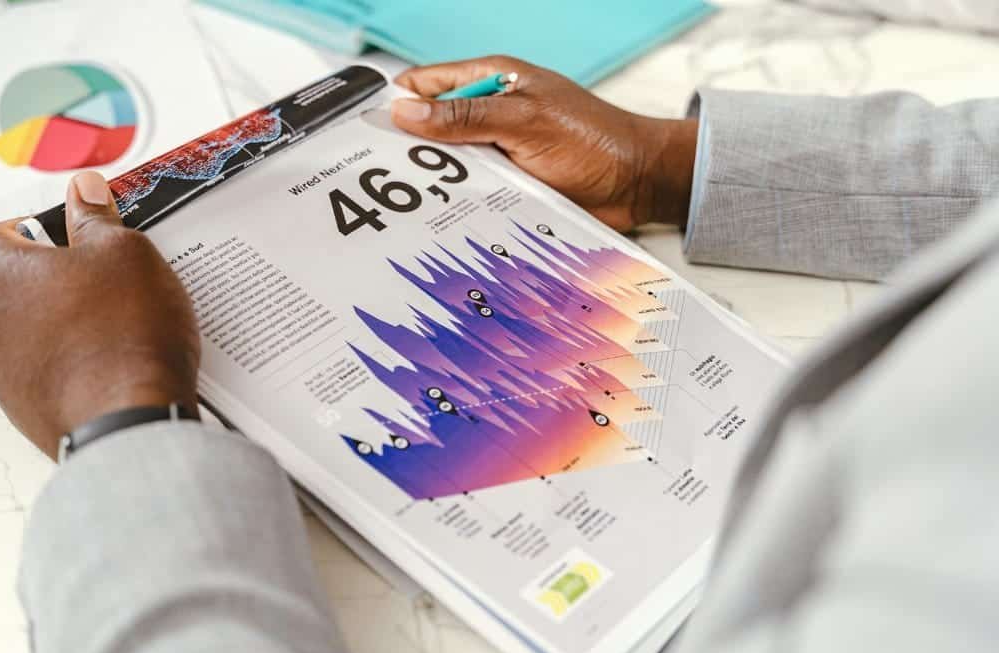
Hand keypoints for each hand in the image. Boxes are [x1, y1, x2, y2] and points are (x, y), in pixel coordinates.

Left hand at [0, 171, 200, 459]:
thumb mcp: (125, 253)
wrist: (128, 422)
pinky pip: (40, 371)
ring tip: (111, 326)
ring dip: (57, 322)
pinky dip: (66, 363)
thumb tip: (83, 188)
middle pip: (8, 285)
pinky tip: (108, 364)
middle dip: (50, 278)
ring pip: (24, 330)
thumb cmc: (124, 332)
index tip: (68, 234)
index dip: (29, 229)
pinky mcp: (21, 409)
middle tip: (101, 280)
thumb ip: (97, 217)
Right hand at [390, 56, 696, 230]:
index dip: (393, 104)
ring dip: (430, 185)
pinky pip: (469, 196)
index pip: (425, 85)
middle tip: (371, 182)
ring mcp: (496, 153)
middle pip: (429, 130)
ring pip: (446, 168)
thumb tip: (405, 112)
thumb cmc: (593, 139)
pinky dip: (454, 207)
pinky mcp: (506, 187)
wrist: (639, 184)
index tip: (360, 133)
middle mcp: (488, 115)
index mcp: (491, 81)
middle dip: (405, 152)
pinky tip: (433, 224)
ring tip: (395, 210)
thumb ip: (466, 116)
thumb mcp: (525, 121)